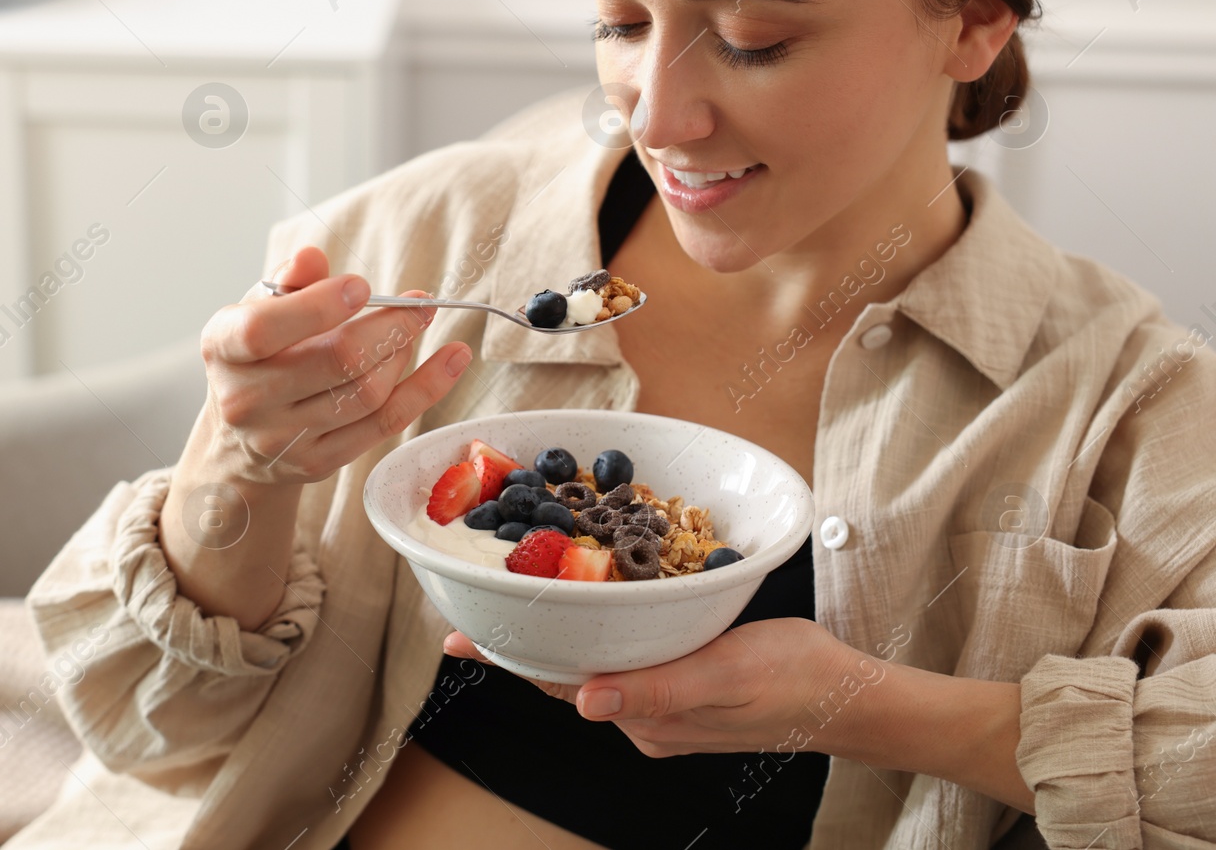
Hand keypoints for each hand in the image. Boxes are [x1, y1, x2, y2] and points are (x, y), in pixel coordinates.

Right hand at [164, 245, 471, 628]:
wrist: (236, 443)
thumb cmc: (255, 359)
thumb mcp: (254, 312)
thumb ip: (287, 283)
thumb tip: (313, 258)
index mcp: (223, 349)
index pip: (263, 330)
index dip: (318, 306)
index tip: (362, 286)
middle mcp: (246, 399)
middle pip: (335, 362)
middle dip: (389, 326)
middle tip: (417, 304)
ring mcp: (283, 439)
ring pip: (365, 395)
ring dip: (402, 354)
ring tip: (413, 329)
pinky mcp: (318, 463)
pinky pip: (385, 425)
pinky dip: (427, 388)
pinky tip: (454, 358)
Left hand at [444, 618, 1034, 811]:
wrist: (854, 698)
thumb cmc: (798, 681)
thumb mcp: (729, 677)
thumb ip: (660, 690)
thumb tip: (589, 704)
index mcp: (647, 715)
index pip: (559, 681)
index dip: (508, 655)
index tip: (454, 636)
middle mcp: (645, 713)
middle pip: (566, 670)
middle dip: (520, 639)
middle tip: (471, 604)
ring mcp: (664, 701)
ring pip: (594, 660)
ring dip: (557, 630)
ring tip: (518, 594)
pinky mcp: (685, 682)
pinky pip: (627, 655)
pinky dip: (601, 627)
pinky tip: (594, 601)